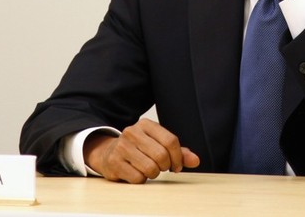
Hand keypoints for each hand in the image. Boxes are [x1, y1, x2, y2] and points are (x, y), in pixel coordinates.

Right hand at [83, 118, 199, 183]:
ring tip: (149, 170)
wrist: (108, 153)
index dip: (178, 157)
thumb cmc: (138, 149)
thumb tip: (196, 160)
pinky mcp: (114, 162)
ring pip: (150, 168)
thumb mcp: (157, 144)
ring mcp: (122, 146)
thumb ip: (178, 151)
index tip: (177, 165)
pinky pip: (137, 178)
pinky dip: (141, 180)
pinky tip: (136, 173)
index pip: (170, 140)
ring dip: (153, 174)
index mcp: (146, 124)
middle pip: (161, 155)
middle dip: (165, 166)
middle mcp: (133, 132)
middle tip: (162, 168)